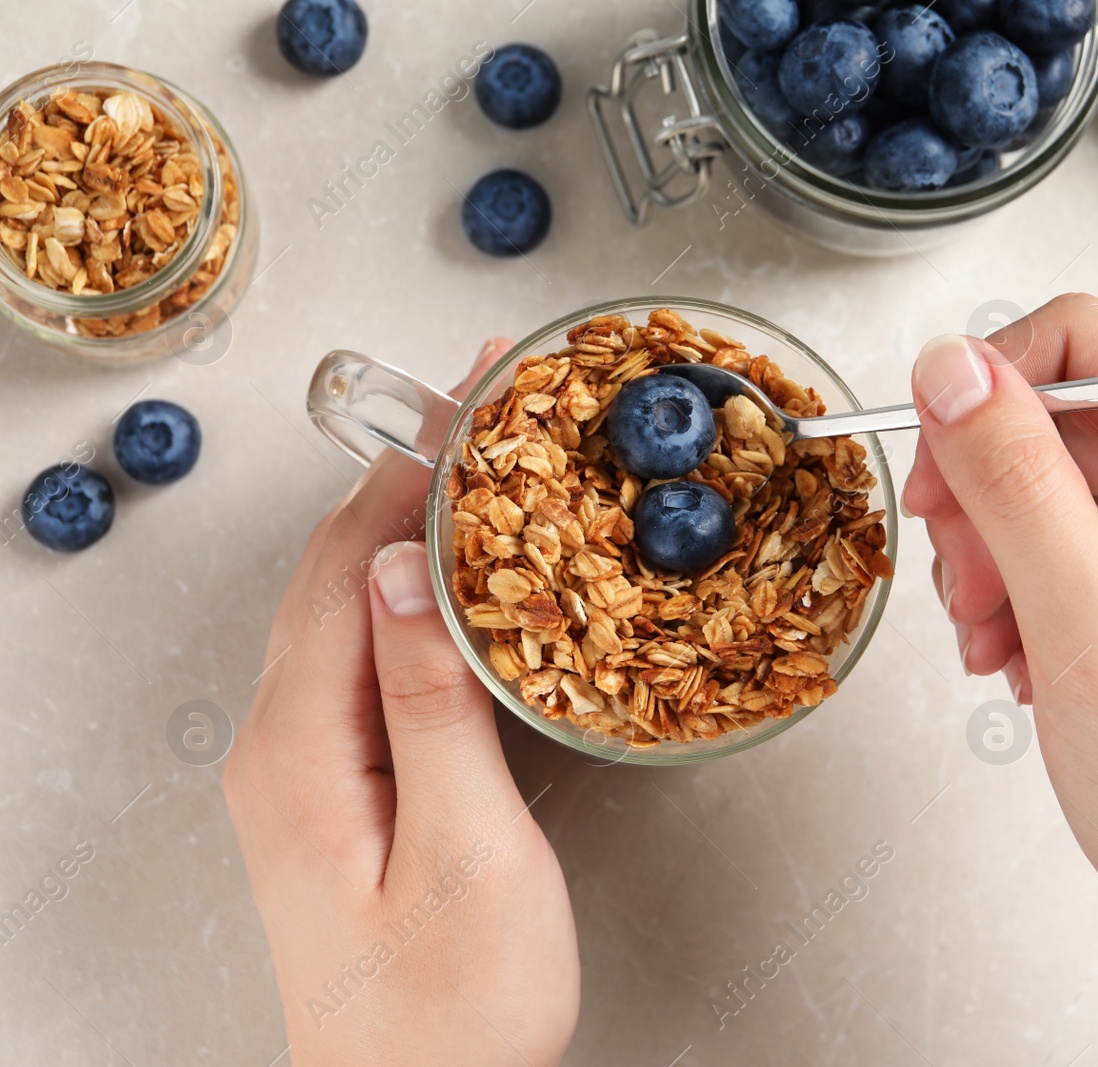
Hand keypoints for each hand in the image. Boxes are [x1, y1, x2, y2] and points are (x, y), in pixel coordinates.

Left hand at [225, 339, 578, 1066]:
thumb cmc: (450, 1013)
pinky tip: (454, 579)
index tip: (468, 396)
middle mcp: (279, 746)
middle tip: (485, 405)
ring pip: (343, 606)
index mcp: (299, 750)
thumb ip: (435, 704)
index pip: (347, 565)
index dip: (409, 470)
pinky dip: (407, 592)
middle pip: (332, 571)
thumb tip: (411, 571)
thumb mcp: (466, 852)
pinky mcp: (332, 786)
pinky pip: (358, 655)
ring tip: (480, 467)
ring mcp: (298, 767)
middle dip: (406, 475)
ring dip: (407, 526)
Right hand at [904, 296, 1097, 1063]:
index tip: (929, 467)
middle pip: (1069, 423)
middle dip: (989, 500)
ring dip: (1001, 560)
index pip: (1089, 344)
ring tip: (993, 643)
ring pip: (1065, 492)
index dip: (988, 394)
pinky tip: (1021, 660)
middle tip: (961, 585)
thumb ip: (1015, 480)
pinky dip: (1033, 597)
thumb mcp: (1088, 624)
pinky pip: (1087, 552)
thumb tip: (952, 364)